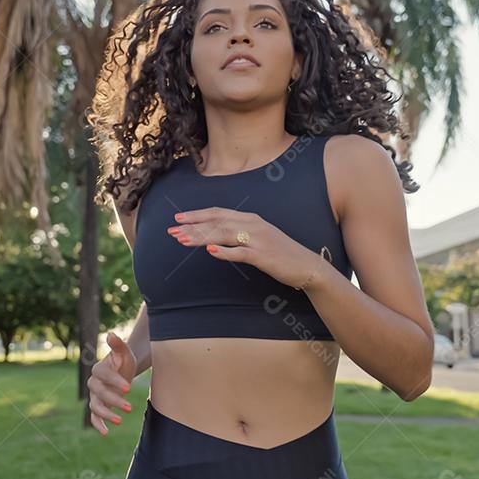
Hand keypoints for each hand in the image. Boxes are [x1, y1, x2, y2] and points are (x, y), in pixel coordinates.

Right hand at [87, 331, 136, 436]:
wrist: (122, 370)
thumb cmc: (123, 360)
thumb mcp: (124, 352)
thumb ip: (118, 345)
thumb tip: (111, 334)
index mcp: (99, 369)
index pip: (103, 375)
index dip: (114, 381)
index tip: (128, 387)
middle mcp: (93, 383)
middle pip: (99, 393)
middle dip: (113, 400)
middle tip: (130, 407)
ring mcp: (95, 396)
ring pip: (95, 406)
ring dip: (106, 414)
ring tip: (120, 420)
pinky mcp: (98, 406)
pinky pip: (94, 417)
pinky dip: (98, 424)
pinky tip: (106, 432)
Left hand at [168, 207, 327, 289]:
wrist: (307, 265)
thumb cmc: (280, 253)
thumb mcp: (258, 238)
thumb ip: (238, 234)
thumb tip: (214, 237)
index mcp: (250, 219)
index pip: (218, 213)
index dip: (197, 215)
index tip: (178, 218)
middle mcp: (253, 224)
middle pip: (217, 222)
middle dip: (193, 225)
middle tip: (172, 230)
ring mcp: (259, 239)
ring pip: (224, 234)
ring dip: (201, 237)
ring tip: (182, 240)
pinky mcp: (264, 255)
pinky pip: (241, 252)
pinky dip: (225, 251)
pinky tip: (210, 251)